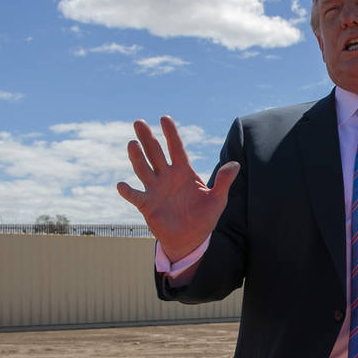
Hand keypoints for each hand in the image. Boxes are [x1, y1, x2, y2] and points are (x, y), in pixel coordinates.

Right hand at [117, 116, 238, 260]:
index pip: (176, 148)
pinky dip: (128, 191)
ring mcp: (155, 189)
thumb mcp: (218, 200)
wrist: (191, 239)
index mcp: (183, 172)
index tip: (164, 118)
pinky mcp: (147, 205)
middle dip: (148, 138)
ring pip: (143, 169)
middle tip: (139, 122)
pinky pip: (135, 196)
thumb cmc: (204, 217)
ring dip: (137, 157)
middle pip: (155, 153)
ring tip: (132, 144)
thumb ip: (223, 182)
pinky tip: (121, 185)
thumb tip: (236, 164)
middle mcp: (167, 177)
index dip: (171, 134)